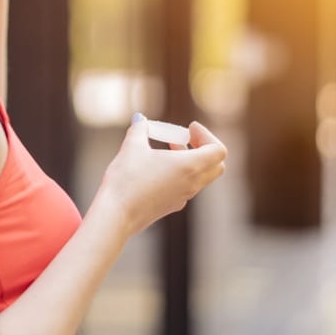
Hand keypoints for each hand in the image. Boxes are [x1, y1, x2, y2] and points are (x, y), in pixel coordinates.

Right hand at [95, 117, 227, 237]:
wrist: (116, 215)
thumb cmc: (127, 179)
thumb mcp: (132, 147)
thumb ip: (139, 129)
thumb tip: (139, 119)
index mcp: (190, 167)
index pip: (218, 151)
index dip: (207, 135)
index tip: (189, 129)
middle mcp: (192, 184)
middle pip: (216, 166)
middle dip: (205, 149)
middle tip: (185, 139)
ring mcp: (183, 197)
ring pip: (201, 177)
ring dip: (190, 160)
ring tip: (166, 150)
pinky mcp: (171, 205)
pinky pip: (186, 187)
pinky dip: (179, 174)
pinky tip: (155, 169)